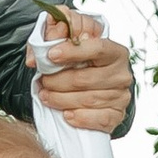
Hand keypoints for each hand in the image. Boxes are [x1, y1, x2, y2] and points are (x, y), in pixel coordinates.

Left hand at [34, 2, 132, 132]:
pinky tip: (66, 114)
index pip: (97, 48)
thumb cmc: (81, 64)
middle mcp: (121, 73)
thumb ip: (54, 39)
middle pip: (86, 78)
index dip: (72, 51)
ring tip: (46, 96)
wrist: (93, 86)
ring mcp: (121, 96)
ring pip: (87, 100)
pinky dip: (80, 118)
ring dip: (61, 100)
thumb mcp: (69, 44)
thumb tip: (35, 56)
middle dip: (58, 81)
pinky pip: (99, 119)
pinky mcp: (117, 115)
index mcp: (114, 51)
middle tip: (42, 81)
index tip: (50, 55)